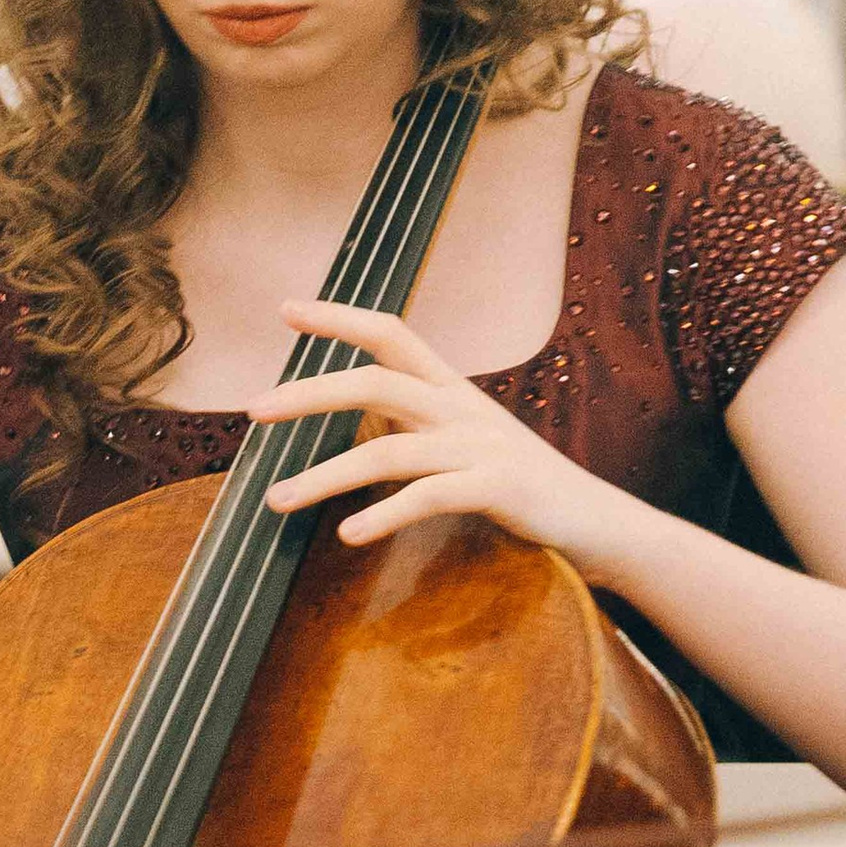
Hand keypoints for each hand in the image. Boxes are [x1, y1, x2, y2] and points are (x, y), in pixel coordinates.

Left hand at [250, 299, 641, 573]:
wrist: (592, 519)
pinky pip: (429, 497)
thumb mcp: (461, 441)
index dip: (339, 318)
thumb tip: (353, 431)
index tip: (285, 311)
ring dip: (324, 476)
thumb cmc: (516, 483)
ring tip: (276, 500)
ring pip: (389, 451)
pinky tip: (348, 535)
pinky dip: (384, 515)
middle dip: (309, 393)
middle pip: (375, 382)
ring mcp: (480, 446)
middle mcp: (461, 407)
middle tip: (253, 411)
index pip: (391, 333)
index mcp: (450, 388)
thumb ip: (413, 427)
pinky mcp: (497, 487)